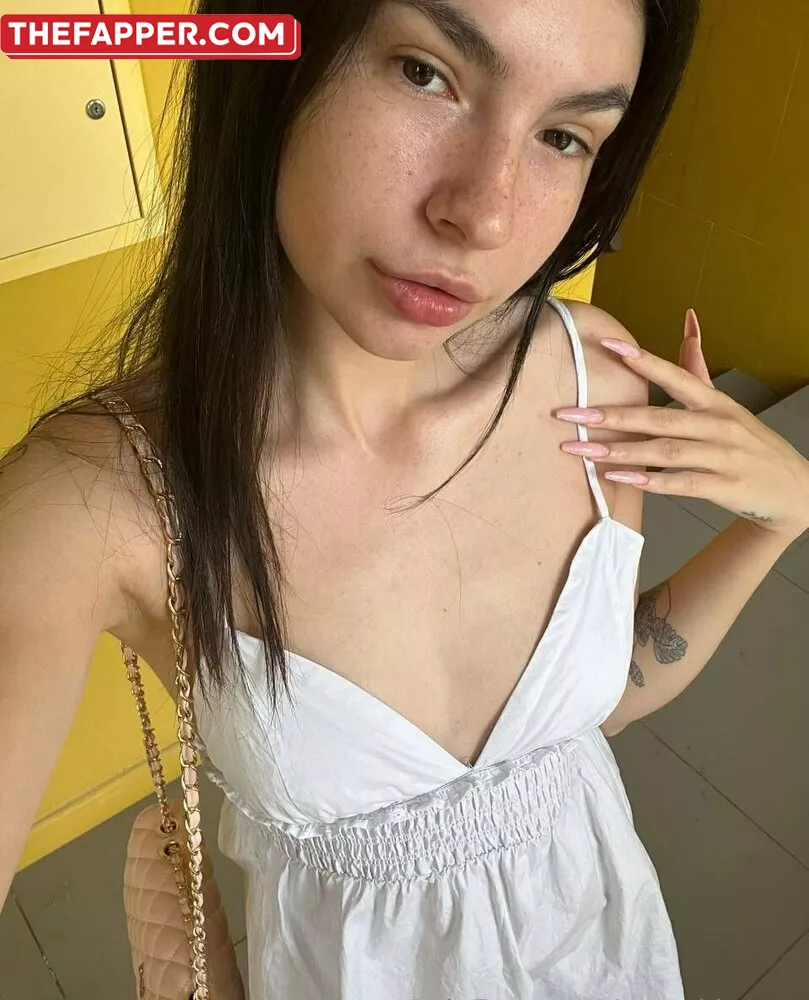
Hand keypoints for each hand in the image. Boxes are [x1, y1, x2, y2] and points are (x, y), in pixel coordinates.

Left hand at [555, 309, 808, 542]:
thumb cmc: (748, 443)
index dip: (642, 361)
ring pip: (664, 452)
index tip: (607, 347)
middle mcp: (718, 425)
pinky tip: (618, 479)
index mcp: (714, 402)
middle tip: (571, 415)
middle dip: (611, 416)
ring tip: (582, 451)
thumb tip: (687, 321)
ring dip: (621, 452)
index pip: (675, 376)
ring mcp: (721, 457)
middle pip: (659, 418)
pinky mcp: (723, 487)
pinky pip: (680, 483)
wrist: (792, 488)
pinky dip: (648, 482)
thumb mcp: (725, 403)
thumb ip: (698, 368)